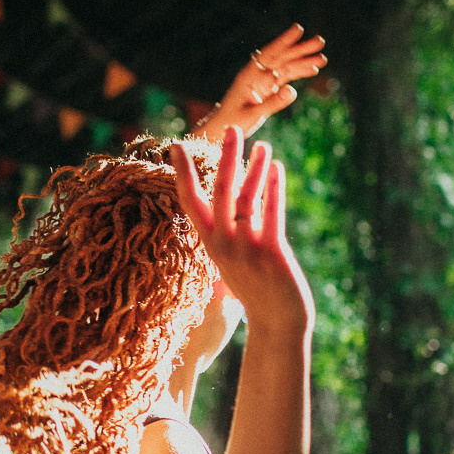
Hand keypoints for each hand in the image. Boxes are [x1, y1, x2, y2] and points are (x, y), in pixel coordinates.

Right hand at [171, 127, 314, 335]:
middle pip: (219, 192)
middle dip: (226, 158)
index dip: (183, 174)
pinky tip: (278, 168)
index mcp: (210, 244)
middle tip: (232, 129)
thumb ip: (227, 234)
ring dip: (256, 168)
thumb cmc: (256, 290)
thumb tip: (227, 205)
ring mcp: (246, 250)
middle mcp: (223, 245)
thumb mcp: (233, 260)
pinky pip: (272, 214)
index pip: (190, 203)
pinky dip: (274, 189)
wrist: (277, 324)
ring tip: (264, 146)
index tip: (176, 146)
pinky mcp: (271, 254)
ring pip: (246, 199)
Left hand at [192, 24, 326, 142]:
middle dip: (301, 50)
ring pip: (285, 68)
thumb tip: (293, 90)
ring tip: (322, 59)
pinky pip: (284, 78)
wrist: (222, 129)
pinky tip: (312, 71)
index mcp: (249, 76)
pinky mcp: (267, 90)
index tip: (298, 29)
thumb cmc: (233, 122)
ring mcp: (262, 82)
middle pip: (281, 58)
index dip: (284, 41)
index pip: (269, 54)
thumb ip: (273, 103)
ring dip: (303, 62)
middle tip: (320, 41)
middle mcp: (257, 75)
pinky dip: (298, 74)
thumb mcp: (253, 114)